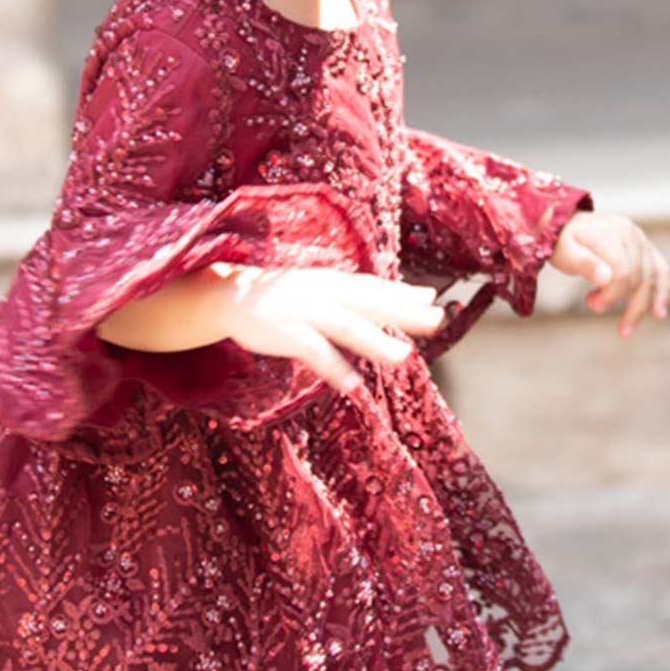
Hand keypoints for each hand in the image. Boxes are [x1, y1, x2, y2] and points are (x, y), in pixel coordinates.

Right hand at [205, 262, 446, 396]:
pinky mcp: (288, 335)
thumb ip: (358, 293)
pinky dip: (335, 369)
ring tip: (404, 358)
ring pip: (347, 328)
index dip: (405, 295)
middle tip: (437, 321)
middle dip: (404, 313)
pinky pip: (316, 354)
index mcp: (335, 284)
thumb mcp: (322, 288)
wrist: (232, 296)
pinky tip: (354, 387)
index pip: (376, 288)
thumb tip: (400, 296)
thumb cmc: (284, 296)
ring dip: (375, 342)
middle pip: (371, 304)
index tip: (436, 301)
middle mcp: (326, 295)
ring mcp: (307, 314)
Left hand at [549, 211, 669, 338]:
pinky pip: (661, 271)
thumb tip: (606, 279)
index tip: (591, 303)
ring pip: (652, 277)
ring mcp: (641, 240)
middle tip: (596, 310)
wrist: (568, 225)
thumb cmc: (564, 243)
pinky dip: (662, 292)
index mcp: (610, 233)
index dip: (611, 294)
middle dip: (622, 302)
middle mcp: (630, 234)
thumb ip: (584, 264)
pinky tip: (659, 313)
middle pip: (639, 276)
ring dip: (642, 306)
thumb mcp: (565, 253)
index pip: (622, 271)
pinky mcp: (646, 249)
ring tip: (625, 329)